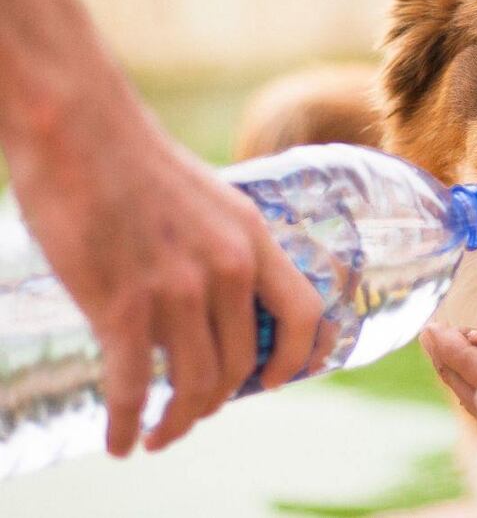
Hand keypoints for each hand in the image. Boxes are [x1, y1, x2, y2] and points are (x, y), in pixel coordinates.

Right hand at [6, 104, 323, 455]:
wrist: (79, 129)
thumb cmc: (137, 162)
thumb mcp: (211, 199)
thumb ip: (224, 246)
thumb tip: (221, 296)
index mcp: (253, 238)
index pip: (304, 313)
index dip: (299, 357)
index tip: (277, 381)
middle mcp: (227, 268)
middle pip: (243, 363)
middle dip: (220, 399)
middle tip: (196, 409)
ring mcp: (178, 290)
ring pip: (196, 384)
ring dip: (179, 421)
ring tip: (161, 432)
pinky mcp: (122, 305)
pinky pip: (135, 388)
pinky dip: (129, 424)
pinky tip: (121, 440)